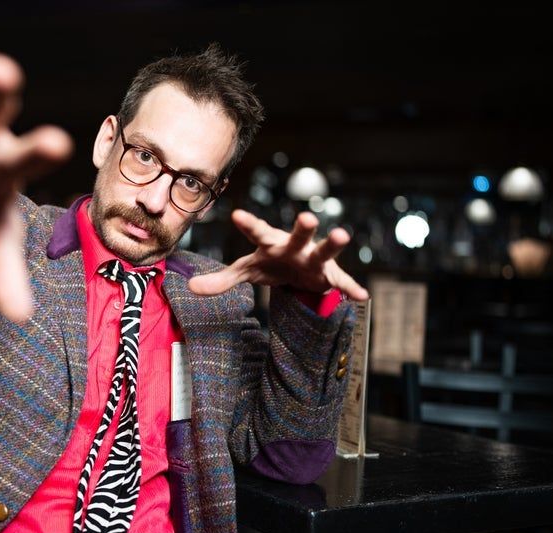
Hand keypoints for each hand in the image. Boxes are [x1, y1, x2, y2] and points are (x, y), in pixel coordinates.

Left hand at [188, 210, 368, 300]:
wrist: (298, 272)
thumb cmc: (270, 264)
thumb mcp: (245, 271)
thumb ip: (221, 280)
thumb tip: (190, 288)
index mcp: (270, 243)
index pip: (257, 232)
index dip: (248, 224)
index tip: (236, 215)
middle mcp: (294, 247)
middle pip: (297, 236)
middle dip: (302, 228)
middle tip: (306, 217)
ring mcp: (313, 259)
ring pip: (323, 251)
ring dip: (332, 244)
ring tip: (342, 234)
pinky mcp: (329, 275)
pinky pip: (341, 282)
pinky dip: (350, 288)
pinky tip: (362, 296)